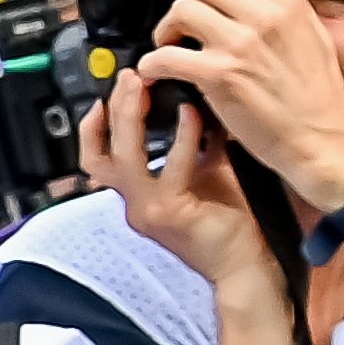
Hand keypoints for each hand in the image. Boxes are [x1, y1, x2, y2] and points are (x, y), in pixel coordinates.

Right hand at [71, 43, 279, 289]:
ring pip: (124, 159)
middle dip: (113, 110)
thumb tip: (196, 99)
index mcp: (139, 197)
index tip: (109, 94)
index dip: (95, 127)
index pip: (98, 160)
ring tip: (148, 87)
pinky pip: (170, 167)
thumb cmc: (231, 224)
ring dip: (132, 117)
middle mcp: (136, 205)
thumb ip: (195, 142)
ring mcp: (149, 211)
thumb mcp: (207, 173)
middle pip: (101, 155)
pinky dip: (181, 137)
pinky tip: (191, 113)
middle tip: (130, 77)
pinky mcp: (171, 214)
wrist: (248, 267)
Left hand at [119, 0, 343, 205]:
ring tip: (162, 44)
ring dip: (162, 28)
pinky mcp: (221, 74)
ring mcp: (241, 43)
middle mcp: (264, 15)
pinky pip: (168, 56)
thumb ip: (276, 12)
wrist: (323, 139)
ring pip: (181, 11)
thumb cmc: (316, 97)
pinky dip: (152, 63)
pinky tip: (153, 72)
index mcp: (285, 2)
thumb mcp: (310, 36)